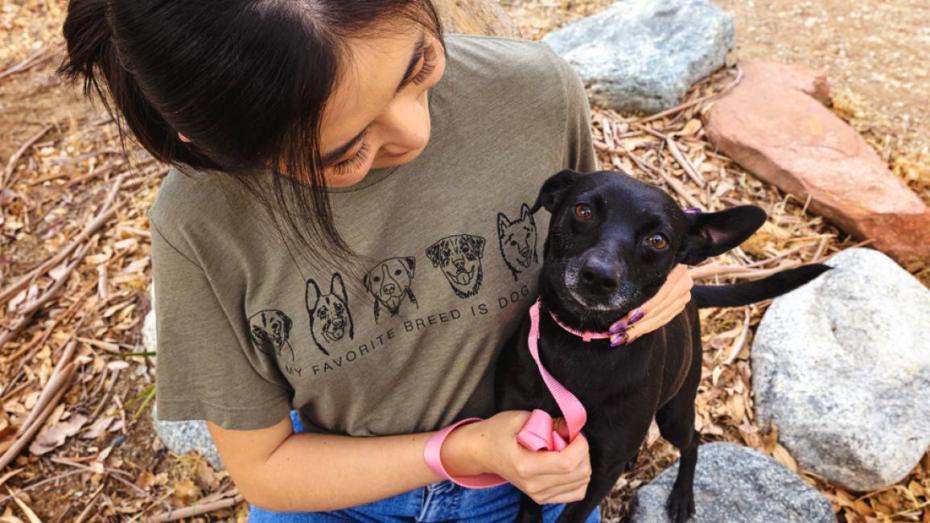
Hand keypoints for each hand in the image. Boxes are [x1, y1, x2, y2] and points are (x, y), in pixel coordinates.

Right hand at [442, 411, 590, 503]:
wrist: (481, 452)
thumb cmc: (497, 433)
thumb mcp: (519, 418)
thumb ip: (547, 422)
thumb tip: (571, 427)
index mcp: (526, 466)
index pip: (567, 462)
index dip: (580, 445)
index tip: (575, 431)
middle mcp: (534, 485)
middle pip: (578, 474)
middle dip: (583, 451)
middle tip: (570, 437)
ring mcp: (538, 495)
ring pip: (581, 484)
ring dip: (582, 463)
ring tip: (568, 449)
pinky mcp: (543, 498)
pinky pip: (576, 492)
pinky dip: (579, 477)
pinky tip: (569, 464)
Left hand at [608, 264, 692, 345]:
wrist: (666, 260)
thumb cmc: (643, 258)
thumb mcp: (641, 261)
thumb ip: (636, 273)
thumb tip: (612, 285)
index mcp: (675, 269)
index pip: (658, 295)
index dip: (642, 309)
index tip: (624, 320)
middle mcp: (684, 283)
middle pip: (657, 309)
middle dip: (634, 324)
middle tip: (614, 332)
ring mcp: (684, 296)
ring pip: (659, 318)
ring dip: (636, 330)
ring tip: (618, 338)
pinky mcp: (680, 305)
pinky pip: (661, 321)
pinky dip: (644, 329)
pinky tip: (629, 336)